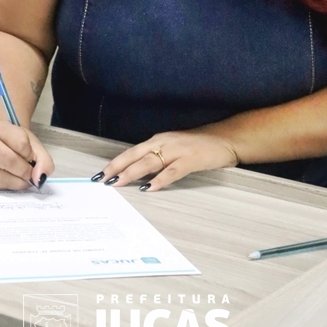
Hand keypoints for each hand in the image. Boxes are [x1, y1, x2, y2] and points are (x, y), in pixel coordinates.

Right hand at [0, 120, 54, 190]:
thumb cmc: (15, 142)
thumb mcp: (33, 145)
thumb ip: (44, 161)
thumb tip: (39, 179)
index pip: (21, 143)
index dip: (30, 155)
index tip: (31, 158)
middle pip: (9, 160)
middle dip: (25, 171)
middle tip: (30, 174)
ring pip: (0, 177)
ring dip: (17, 182)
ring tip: (23, 178)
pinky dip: (8, 186)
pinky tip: (12, 180)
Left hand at [95, 130, 238, 191]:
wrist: (225, 139)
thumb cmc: (198, 145)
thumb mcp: (173, 148)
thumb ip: (157, 158)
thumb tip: (138, 174)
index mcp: (159, 140)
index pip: (132, 152)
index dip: (115, 162)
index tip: (101, 173)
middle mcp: (164, 142)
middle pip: (136, 155)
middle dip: (117, 167)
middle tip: (102, 180)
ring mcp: (177, 150)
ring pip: (150, 162)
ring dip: (132, 173)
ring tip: (118, 182)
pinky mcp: (191, 160)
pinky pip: (172, 171)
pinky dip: (160, 179)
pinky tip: (150, 187)